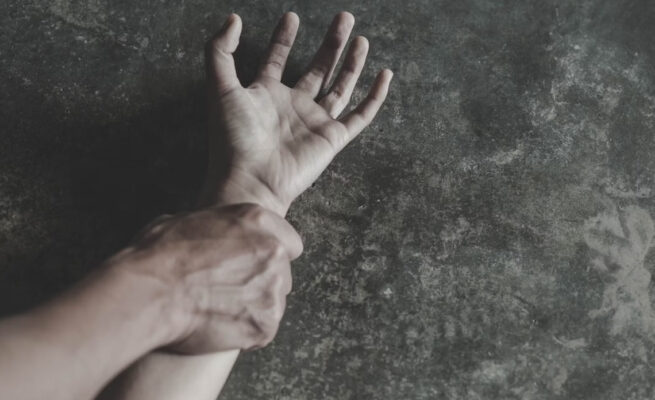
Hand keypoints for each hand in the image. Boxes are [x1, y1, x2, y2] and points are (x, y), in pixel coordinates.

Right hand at [106, 204, 302, 352]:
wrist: (150, 294)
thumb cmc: (159, 256)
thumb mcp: (188, 220)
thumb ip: (217, 227)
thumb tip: (212, 233)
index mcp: (257, 221)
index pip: (289, 242)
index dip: (270, 255)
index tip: (254, 265)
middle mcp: (272, 252)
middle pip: (283, 273)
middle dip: (262, 282)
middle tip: (229, 289)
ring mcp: (273, 289)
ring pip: (274, 302)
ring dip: (254, 306)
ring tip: (219, 308)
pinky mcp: (265, 324)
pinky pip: (263, 330)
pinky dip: (246, 332)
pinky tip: (219, 325)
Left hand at [199, 12, 392, 215]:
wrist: (251, 180)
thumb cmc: (232, 139)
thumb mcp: (220, 87)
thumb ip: (220, 51)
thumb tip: (233, 18)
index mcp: (266, 95)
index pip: (277, 59)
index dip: (284, 38)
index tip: (292, 16)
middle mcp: (292, 106)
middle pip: (317, 68)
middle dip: (330, 43)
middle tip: (344, 17)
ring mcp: (314, 122)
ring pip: (340, 87)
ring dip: (352, 63)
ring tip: (361, 38)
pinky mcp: (333, 138)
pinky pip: (360, 115)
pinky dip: (375, 97)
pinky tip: (385, 75)